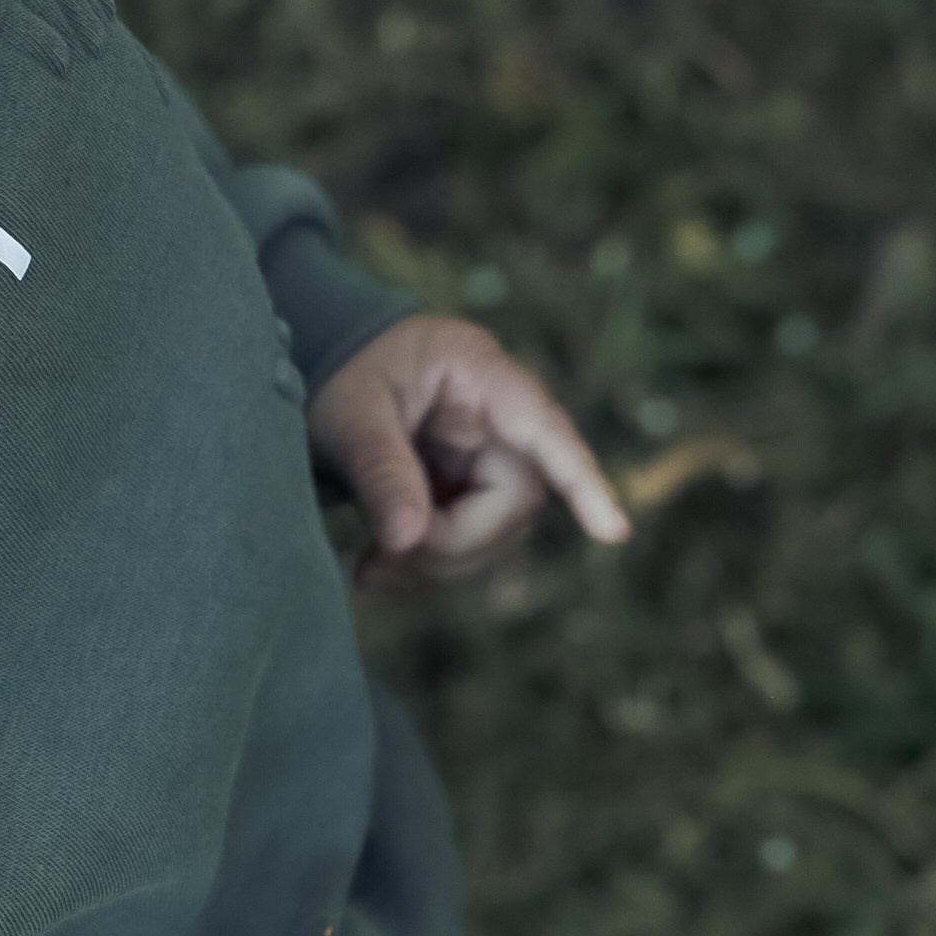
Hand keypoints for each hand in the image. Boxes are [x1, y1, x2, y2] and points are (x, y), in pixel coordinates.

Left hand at [306, 314, 629, 584]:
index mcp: (479, 372)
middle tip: (384, 554)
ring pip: (496, 533)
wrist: (321, 370)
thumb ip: (379, 471)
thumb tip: (408, 540)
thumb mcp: (348, 414)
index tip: (614, 533)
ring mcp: (492, 457)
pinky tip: (378, 565)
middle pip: (515, 502)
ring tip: (372, 562)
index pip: (545, 430)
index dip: (582, 481)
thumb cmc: (338, 374)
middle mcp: (500, 417)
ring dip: (438, 561)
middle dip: (455, 541)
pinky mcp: (475, 491)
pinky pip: (471, 542)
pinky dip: (427, 562)